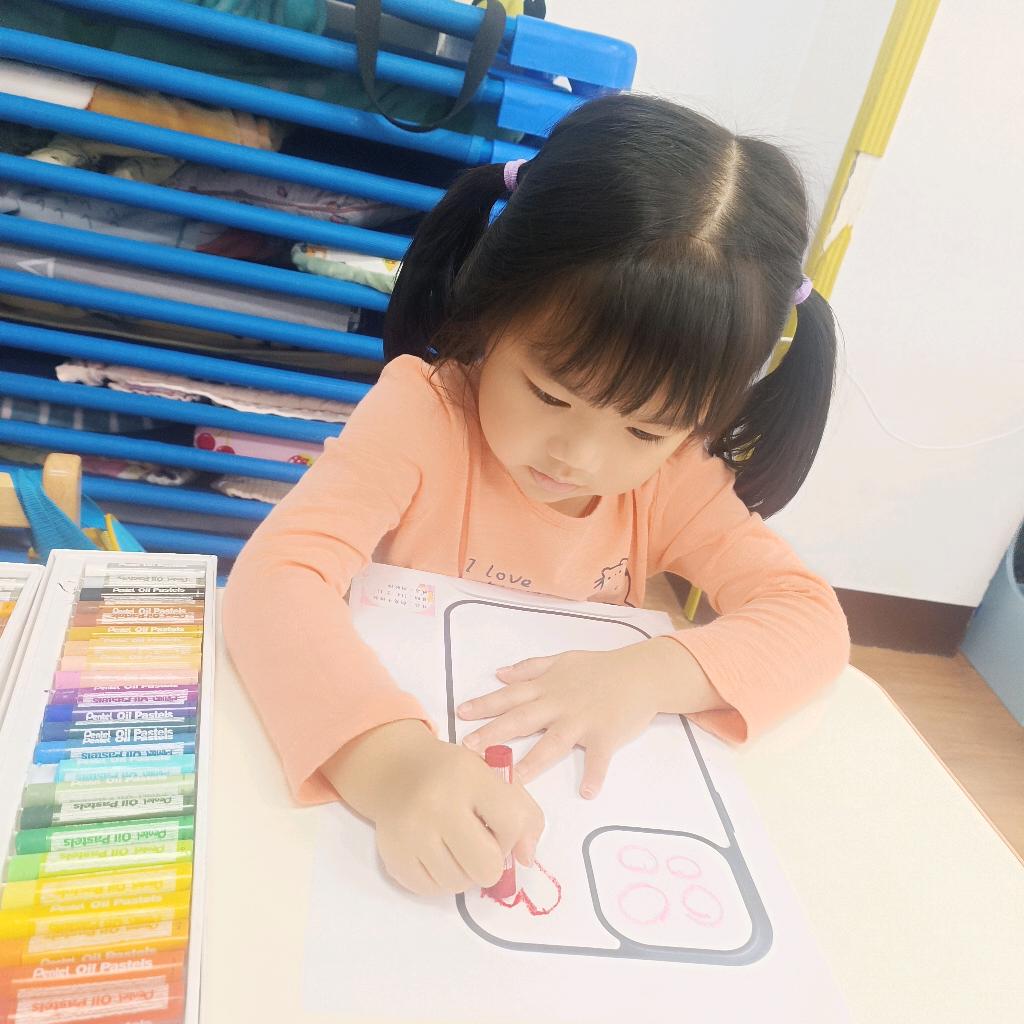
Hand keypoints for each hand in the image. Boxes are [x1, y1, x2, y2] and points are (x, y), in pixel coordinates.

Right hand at [323, 720, 543, 896]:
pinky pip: (432, 891)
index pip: (511, 824)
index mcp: (468, 775)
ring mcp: (412, 833)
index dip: (513, 836)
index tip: (499, 829)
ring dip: (464, 872)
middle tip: (479, 845)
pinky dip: (440, 879)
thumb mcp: (490, 776)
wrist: (393, 770)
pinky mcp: (394, 856)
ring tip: (455, 847)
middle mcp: (437, 803)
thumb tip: (527, 859)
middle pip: (486, 867)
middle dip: (490, 862)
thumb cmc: (450, 774)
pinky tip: (436, 854)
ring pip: (459, 885)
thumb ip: (521, 812)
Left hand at [457, 639, 690, 798]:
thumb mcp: (562, 660)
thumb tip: (499, 674)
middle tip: (469, 749)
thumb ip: (530, 668)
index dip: (485, 705)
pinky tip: (587, 791)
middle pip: (522, 720)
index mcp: (547, 687)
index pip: (510, 696)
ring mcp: (583, 720)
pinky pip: (600, 758)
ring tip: (516, 778)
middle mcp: (559, 704)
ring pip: (555, 742)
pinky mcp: (607, 735)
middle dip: (494, 734)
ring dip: (535, 760)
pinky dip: (595, 774)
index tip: (461, 715)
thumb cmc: (599, 669)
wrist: (640, 672)